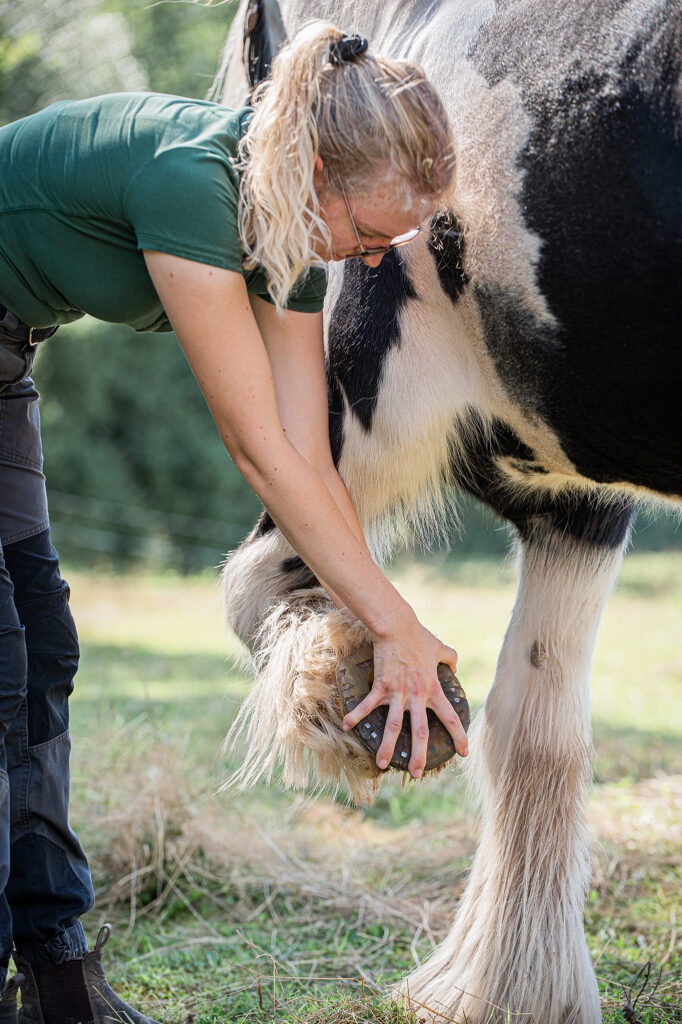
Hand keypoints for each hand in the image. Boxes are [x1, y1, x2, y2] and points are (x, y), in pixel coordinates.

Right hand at [341, 616, 467, 777]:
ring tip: (382, 764)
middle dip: (419, 756)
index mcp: (434, 689)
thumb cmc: (418, 636)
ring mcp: (398, 692)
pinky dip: (356, 715)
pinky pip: (368, 705)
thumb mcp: (440, 647)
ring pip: (394, 726)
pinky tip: (347, 726)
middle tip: (417, 774)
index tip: (464, 753)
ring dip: (386, 746)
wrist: (397, 626)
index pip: (450, 717)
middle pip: (421, 732)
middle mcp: (417, 695)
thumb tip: (455, 664)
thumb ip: (450, 657)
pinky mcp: (381, 686)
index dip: (459, 736)